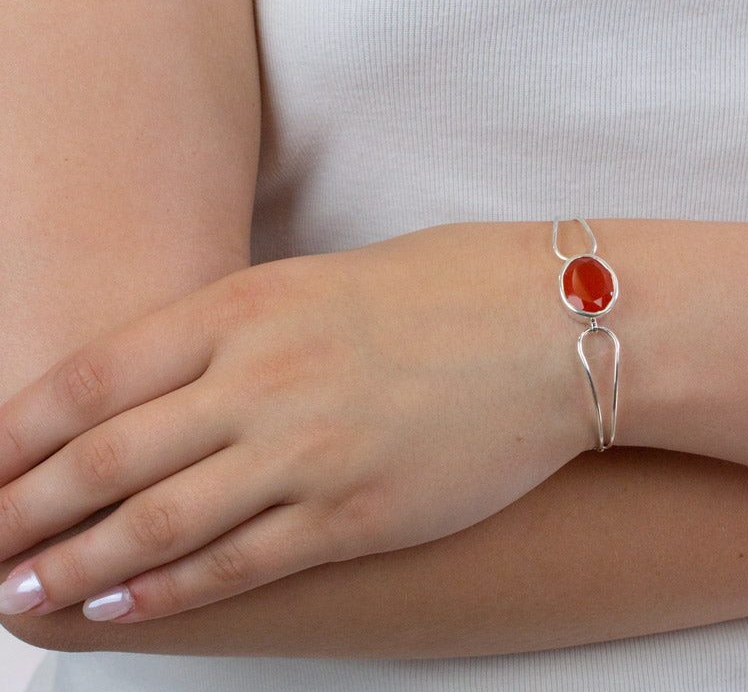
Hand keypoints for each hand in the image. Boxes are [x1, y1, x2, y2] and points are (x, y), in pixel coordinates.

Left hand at [0, 224, 590, 621]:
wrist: (557, 324)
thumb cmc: (451, 284)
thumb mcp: (326, 278)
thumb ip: (244, 327)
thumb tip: (177, 378)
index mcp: (247, 307)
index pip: (91, 380)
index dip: (14, 435)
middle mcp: (259, 380)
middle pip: (102, 462)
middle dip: (17, 511)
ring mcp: (304, 453)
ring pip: (152, 526)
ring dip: (70, 565)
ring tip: (17, 590)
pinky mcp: (353, 515)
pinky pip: (236, 564)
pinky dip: (164, 592)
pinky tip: (115, 606)